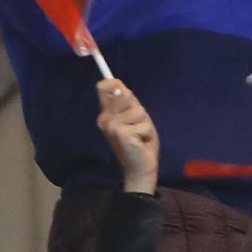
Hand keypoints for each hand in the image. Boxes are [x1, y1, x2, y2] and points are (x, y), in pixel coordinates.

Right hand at [96, 79, 157, 194]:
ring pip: (138, 110)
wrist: (141, 168)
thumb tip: (121, 87)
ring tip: (140, 136)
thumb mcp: (135, 119)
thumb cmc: (140, 143)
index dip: (113, 83)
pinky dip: (147, 133)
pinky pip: (144, 124)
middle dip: (137, 108)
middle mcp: (104, 118)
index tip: (120, 88)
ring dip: (145, 124)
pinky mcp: (121, 134)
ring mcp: (111, 126)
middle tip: (137, 125)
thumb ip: (128, 103)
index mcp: (106, 113)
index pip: (104, 87)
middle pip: (125, 94)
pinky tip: (140, 143)